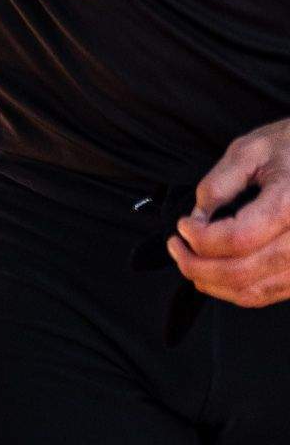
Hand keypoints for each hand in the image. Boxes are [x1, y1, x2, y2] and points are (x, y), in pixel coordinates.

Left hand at [170, 119, 289, 306]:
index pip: (238, 239)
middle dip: (196, 265)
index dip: (201, 238)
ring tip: (188, 260)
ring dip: (212, 283)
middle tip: (175, 247)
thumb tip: (197, 217)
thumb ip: (218, 184)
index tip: (182, 225)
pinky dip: (235, 290)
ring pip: (253, 291)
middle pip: (242, 272)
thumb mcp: (250, 150)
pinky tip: (214, 272)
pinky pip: (269, 294)